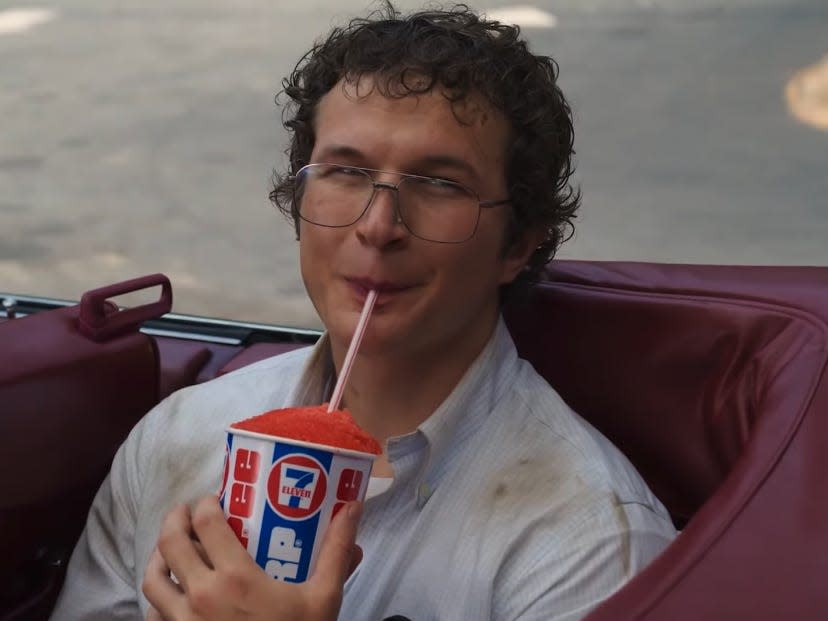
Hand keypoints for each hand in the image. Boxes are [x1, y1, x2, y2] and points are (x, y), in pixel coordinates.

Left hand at [142, 495, 362, 620]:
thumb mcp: (323, 597)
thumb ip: (335, 550)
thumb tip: (352, 507)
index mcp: (234, 578)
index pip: (206, 523)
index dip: (205, 504)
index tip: (213, 499)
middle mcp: (199, 596)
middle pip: (170, 543)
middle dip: (175, 519)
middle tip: (188, 512)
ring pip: (153, 578)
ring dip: (159, 556)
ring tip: (174, 548)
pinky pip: (154, 612)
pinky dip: (159, 596)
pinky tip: (175, 594)